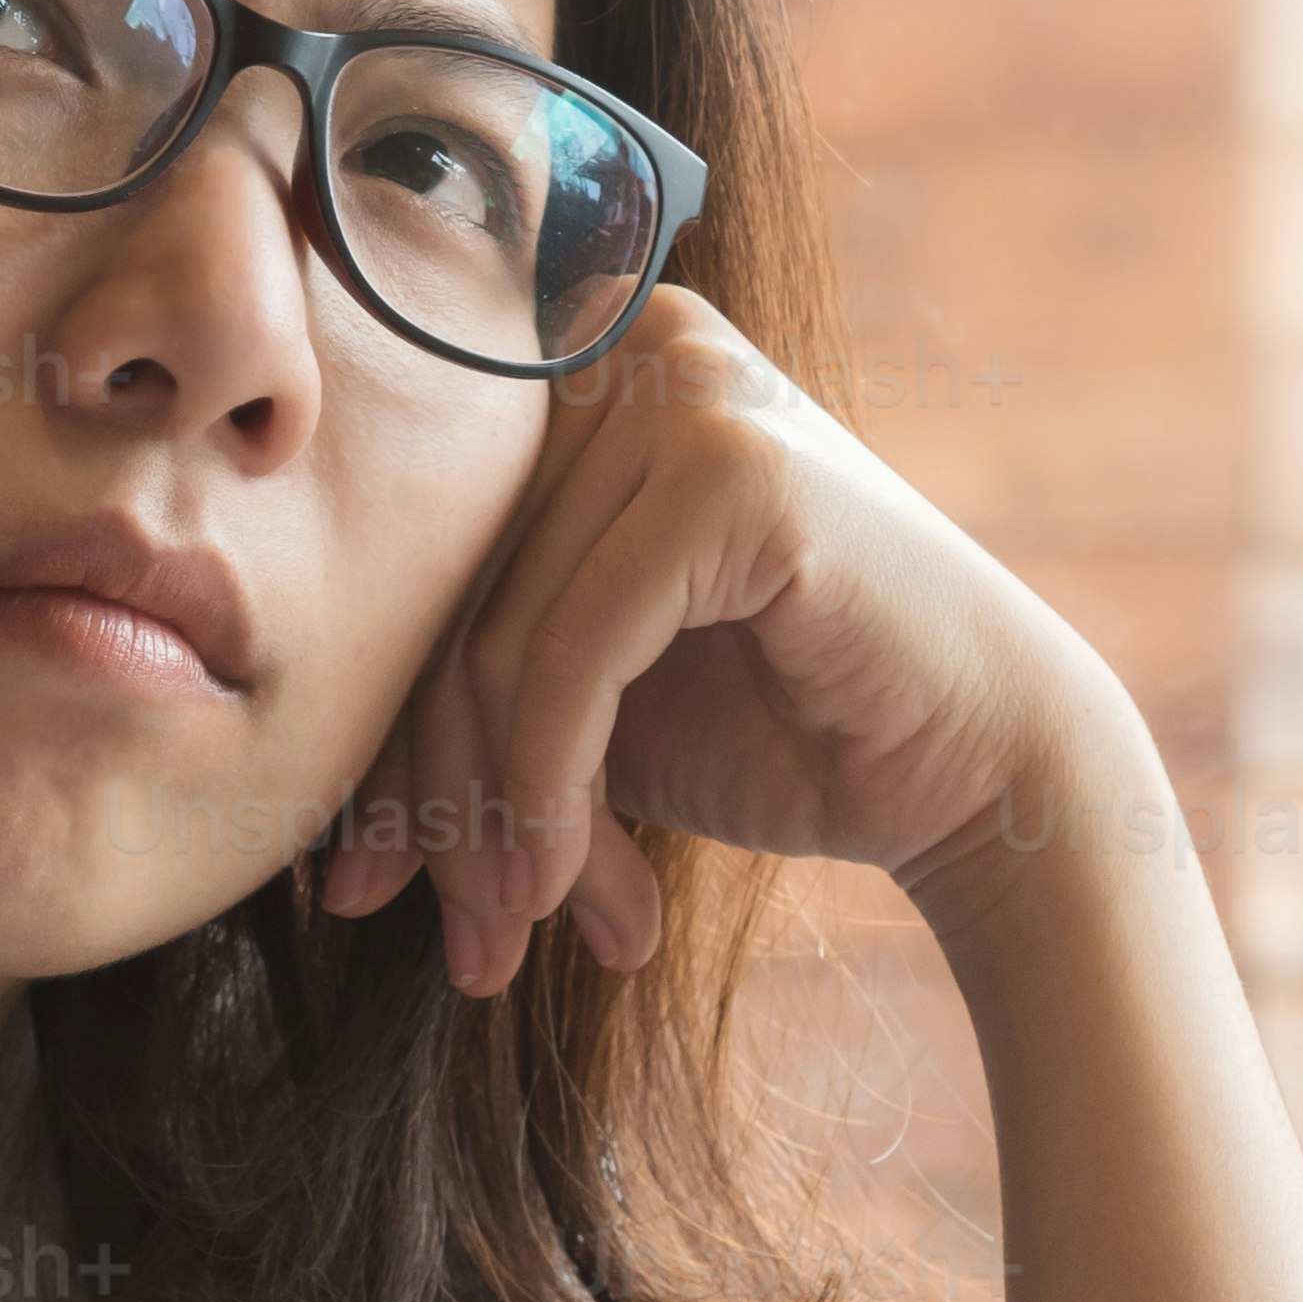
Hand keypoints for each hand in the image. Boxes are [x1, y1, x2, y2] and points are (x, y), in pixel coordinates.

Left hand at [318, 289, 1124, 993]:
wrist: (983, 773)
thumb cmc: (784, 736)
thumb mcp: (585, 718)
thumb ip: (461, 718)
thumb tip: (318, 859)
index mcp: (576, 383)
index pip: (427, 572)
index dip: (388, 746)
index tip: (364, 894)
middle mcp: (623, 355)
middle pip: (449, 603)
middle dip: (439, 801)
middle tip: (457, 946)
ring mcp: (680, 392)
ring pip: (498, 640)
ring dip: (496, 822)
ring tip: (511, 940)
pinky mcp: (726, 467)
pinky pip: (570, 654)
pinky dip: (551, 790)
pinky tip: (567, 893)